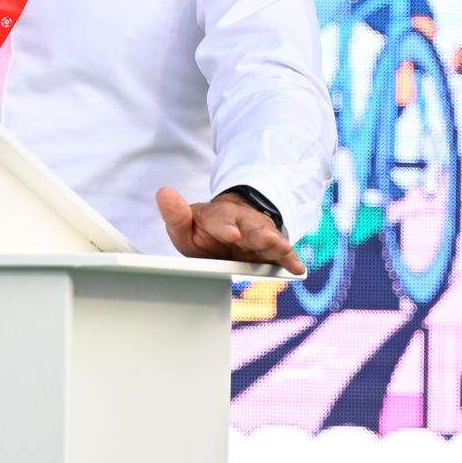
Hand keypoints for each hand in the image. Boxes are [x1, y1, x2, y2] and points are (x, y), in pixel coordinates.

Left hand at [156, 188, 305, 274]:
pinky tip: (298, 269)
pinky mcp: (270, 248)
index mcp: (219, 216)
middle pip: (251, 226)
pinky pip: (281, 254)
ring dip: (277, 243)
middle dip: (258, 233)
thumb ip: (175, 214)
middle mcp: (243, 222)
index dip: (226, 226)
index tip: (232, 233)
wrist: (228, 228)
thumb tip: (163, 193)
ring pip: (269, 237)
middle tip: (266, 240)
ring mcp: (258, 235)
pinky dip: (290, 260)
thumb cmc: (206, 229)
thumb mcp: (186, 225)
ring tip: (283, 249)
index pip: (222, 218)